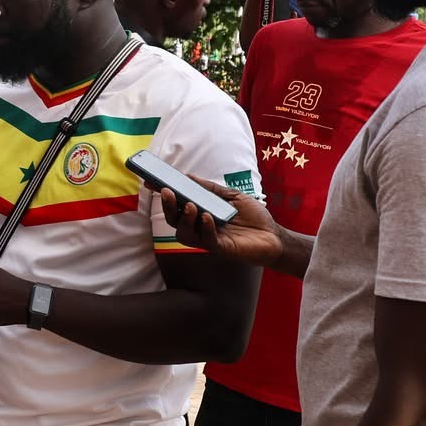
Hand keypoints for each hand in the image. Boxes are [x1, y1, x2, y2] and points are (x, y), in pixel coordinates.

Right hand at [158, 176, 282, 266]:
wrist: (274, 236)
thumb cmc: (255, 217)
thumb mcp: (232, 196)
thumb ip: (211, 189)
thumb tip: (188, 176)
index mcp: (201, 213)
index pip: (177, 205)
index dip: (163, 195)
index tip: (151, 182)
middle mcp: (200, 227)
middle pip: (174, 219)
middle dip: (168, 205)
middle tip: (167, 191)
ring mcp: (207, 238)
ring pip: (183, 232)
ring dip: (184, 218)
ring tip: (191, 205)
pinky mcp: (219, 248)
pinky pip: (205, 240)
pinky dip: (204, 227)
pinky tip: (208, 217)